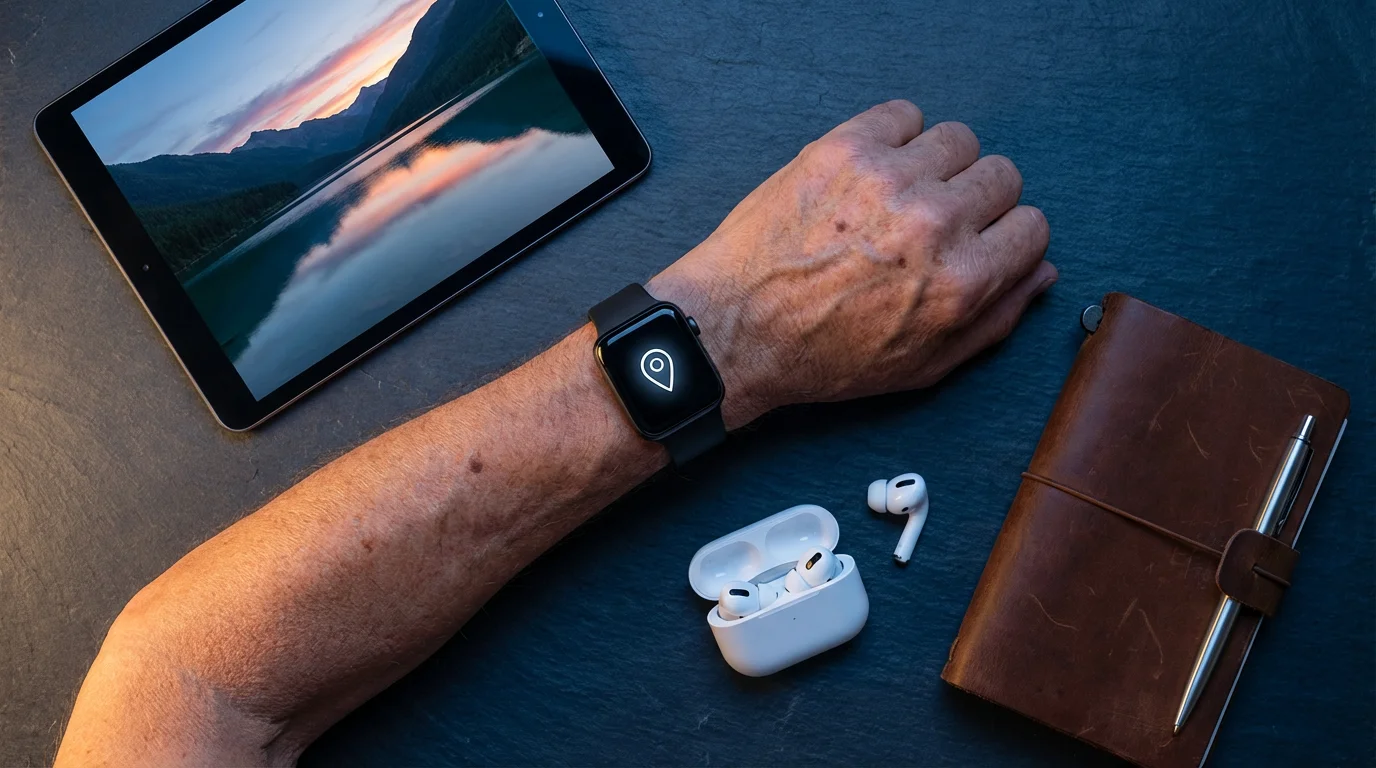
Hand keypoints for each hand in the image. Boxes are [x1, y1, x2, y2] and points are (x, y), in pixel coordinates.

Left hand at [650, 100, 1055, 427]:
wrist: (735, 328)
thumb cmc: (822, 355)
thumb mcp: (923, 365)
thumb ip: (993, 318)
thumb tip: (1039, 272)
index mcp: (962, 281)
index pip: (1033, 226)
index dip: (1005, 238)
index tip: (978, 243)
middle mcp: (934, 224)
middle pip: (1001, 176)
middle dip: (975, 202)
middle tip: (932, 223)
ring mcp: (887, 180)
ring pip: (956, 140)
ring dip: (936, 166)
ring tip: (899, 196)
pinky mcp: (842, 149)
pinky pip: (902, 115)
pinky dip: (894, 136)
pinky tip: (871, 172)